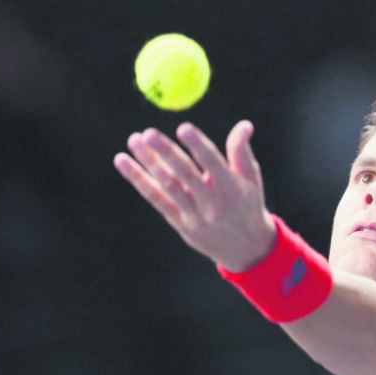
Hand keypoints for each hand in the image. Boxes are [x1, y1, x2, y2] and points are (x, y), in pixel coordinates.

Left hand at [113, 120, 276, 271]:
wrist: (245, 249)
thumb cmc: (247, 205)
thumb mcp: (251, 179)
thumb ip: (241, 151)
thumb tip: (244, 124)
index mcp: (231, 188)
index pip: (213, 164)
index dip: (198, 146)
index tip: (183, 128)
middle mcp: (211, 203)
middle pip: (186, 175)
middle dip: (167, 153)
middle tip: (149, 134)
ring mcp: (193, 215)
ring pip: (168, 186)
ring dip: (148, 163)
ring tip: (134, 141)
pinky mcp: (179, 222)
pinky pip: (156, 198)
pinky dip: (138, 180)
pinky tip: (123, 162)